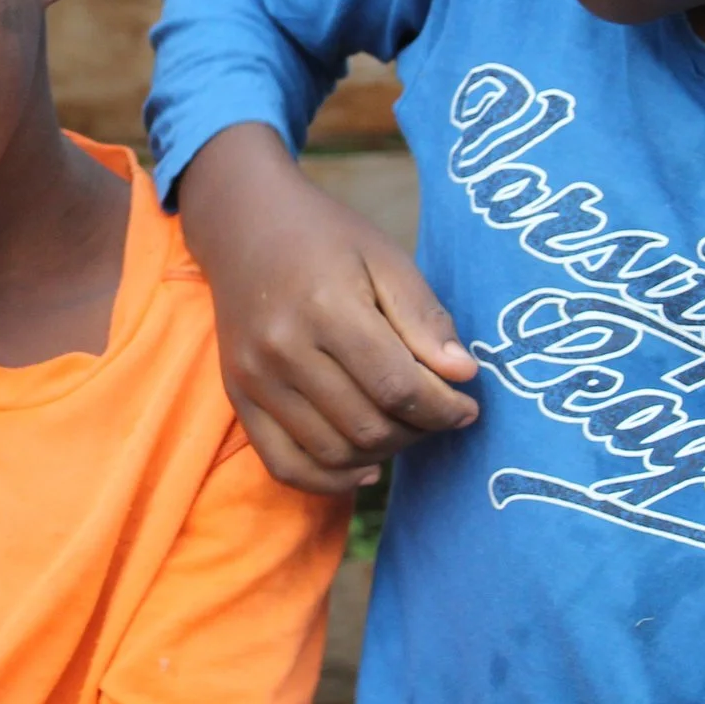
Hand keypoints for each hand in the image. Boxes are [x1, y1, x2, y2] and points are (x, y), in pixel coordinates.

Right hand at [178, 124, 478, 493]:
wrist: (243, 222)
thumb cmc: (326, 237)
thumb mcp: (385, 258)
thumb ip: (425, 318)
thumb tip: (464, 376)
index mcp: (326, 306)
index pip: (398, 386)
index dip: (444, 409)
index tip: (467, 408)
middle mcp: (283, 348)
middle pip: (368, 426)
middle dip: (419, 432)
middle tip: (437, 414)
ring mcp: (254, 377)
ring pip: (334, 453)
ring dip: (383, 454)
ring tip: (403, 428)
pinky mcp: (237, 395)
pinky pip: (285, 465)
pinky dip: (329, 480)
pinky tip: (364, 468)